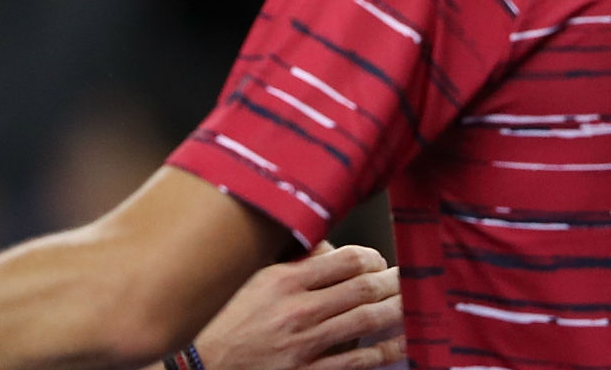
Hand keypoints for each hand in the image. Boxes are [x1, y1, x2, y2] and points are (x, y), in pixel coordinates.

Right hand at [192, 243, 404, 369]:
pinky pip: (353, 362)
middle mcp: (296, 310)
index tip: (378, 260)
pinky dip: (382, 353)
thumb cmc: (221, 319)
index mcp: (282, 280)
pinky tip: (398, 346)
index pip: (343, 260)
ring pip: (364, 323)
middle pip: (361, 290)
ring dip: (395, 313)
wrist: (198, 364)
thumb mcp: (250, 281)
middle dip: (392, 282)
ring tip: (413, 305)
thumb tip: (326, 252)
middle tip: (410, 278)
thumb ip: (288, 265)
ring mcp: (302, 345)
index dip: (370, 258)